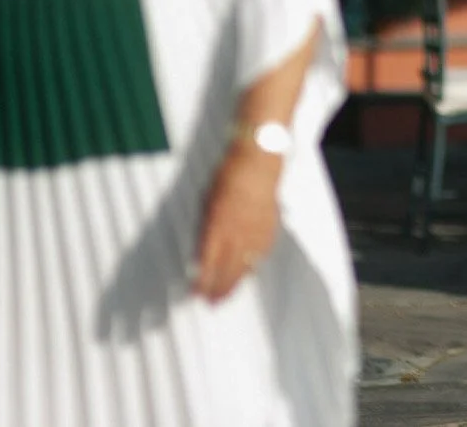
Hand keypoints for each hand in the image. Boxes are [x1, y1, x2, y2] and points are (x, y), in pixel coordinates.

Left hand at [193, 147, 281, 301]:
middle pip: (227, 270)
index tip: (196, 295)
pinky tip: (248, 274)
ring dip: (235, 284)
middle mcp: (237, 234)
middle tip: (212, 306)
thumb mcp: (206, 202)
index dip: (202, 282)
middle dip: (218, 290)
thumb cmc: (227, 177)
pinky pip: (260, 254)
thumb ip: (204, 228)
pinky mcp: (270, 229)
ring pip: (244, 266)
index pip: (208, 263)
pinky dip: (252, 266)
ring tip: (227, 298)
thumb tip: (200, 251)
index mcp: (218, 226)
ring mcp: (256, 233)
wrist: (259, 161)